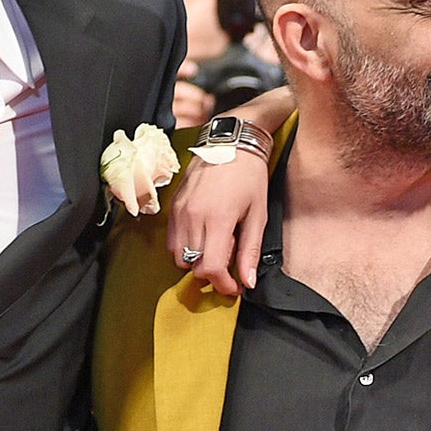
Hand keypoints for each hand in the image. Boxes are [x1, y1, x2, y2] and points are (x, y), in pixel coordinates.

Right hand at [166, 84, 292, 293]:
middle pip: (194, 267)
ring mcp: (180, 212)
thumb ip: (250, 251)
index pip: (211, 269)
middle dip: (213, 274)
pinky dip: (186, 248)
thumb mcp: (258, 214)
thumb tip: (247, 281)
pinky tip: (203, 237)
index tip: (235, 287)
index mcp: (218, 220)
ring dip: (197, 262)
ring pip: (179, 257)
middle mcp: (193, 217)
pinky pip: (172, 242)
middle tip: (230, 264)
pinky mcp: (173, 207)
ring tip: (217, 247)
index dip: (223, 285)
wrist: (230, 142)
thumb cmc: (249, 176)